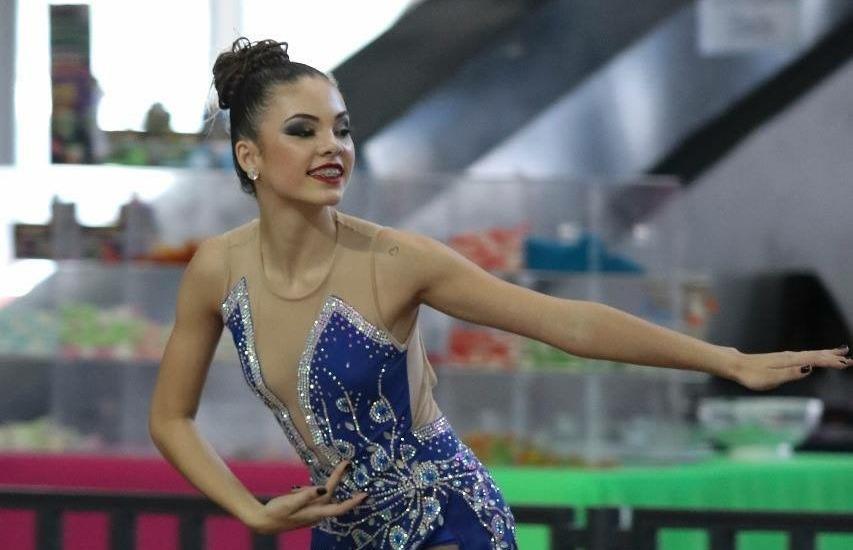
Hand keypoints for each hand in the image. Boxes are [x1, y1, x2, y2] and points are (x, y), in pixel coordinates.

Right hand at [246, 460, 366, 534]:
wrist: (262, 522)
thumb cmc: (275, 512)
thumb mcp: (290, 502)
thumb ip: (306, 495)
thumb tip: (323, 488)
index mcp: (315, 512)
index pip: (340, 507)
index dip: (353, 502)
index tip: (365, 494)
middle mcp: (316, 513)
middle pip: (333, 496)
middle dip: (340, 480)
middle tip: (346, 464)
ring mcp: (311, 511)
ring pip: (324, 495)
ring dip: (329, 483)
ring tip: (334, 469)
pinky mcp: (306, 508)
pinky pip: (316, 496)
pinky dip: (317, 489)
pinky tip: (307, 485)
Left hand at [733, 345, 850, 390]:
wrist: (736, 365)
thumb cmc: (751, 375)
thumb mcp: (770, 378)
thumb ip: (790, 374)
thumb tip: (809, 368)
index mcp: (790, 361)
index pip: (815, 360)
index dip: (831, 362)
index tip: (846, 364)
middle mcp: (790, 356)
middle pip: (816, 355)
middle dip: (833, 357)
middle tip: (850, 360)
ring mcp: (787, 357)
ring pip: (811, 354)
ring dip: (827, 355)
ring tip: (841, 353)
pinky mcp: (783, 359)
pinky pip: (804, 356)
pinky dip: (816, 355)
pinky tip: (818, 357)